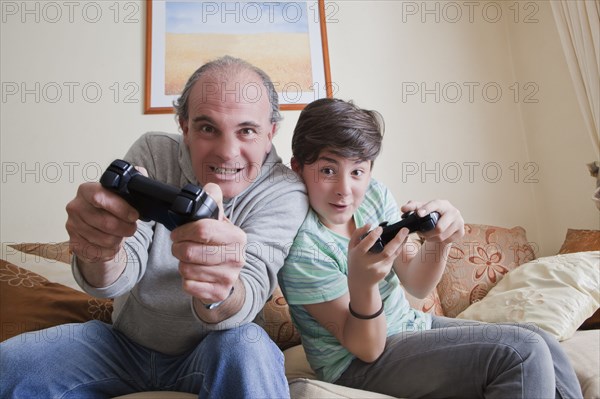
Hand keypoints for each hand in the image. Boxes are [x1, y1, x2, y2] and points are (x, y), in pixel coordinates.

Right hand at [65, 179, 139, 263]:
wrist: (94, 229)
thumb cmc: (109, 210)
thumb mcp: (119, 194)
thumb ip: (130, 183)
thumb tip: (140, 172)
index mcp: (86, 190)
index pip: (100, 197)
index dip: (121, 208)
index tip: (135, 215)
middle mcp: (75, 207)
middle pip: (106, 222)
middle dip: (126, 227)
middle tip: (132, 227)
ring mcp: (72, 226)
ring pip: (105, 239)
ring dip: (119, 239)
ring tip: (120, 234)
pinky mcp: (74, 243)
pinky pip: (99, 252)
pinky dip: (110, 250)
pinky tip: (111, 243)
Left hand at [170, 183, 246, 303]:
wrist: (227, 275)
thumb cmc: (217, 243)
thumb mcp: (217, 220)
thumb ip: (212, 199)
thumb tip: (209, 188)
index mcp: (237, 236)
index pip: (203, 230)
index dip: (183, 231)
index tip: (177, 233)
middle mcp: (237, 257)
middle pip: (191, 252)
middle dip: (178, 248)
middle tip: (180, 247)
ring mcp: (229, 277)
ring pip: (187, 270)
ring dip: (181, 264)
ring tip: (189, 260)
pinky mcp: (219, 293)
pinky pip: (189, 286)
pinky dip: (186, 280)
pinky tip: (194, 274)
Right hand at [347, 224, 408, 289]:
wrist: (360, 282)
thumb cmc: (355, 260)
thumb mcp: (351, 247)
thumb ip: (358, 233)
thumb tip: (369, 224)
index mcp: (358, 255)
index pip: (366, 244)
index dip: (373, 236)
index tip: (380, 228)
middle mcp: (369, 263)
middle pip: (386, 252)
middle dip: (397, 240)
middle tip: (405, 230)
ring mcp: (378, 268)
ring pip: (393, 255)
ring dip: (401, 244)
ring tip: (406, 234)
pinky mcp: (385, 271)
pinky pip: (392, 258)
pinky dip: (396, 250)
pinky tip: (400, 243)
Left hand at [401, 199, 464, 243]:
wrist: (447, 223)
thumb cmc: (433, 214)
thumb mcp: (423, 209)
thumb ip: (412, 207)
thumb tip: (403, 209)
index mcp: (443, 204)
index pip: (434, 205)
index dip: (426, 209)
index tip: (419, 214)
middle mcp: (453, 211)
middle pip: (439, 227)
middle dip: (427, 233)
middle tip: (420, 233)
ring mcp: (459, 222)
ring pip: (442, 236)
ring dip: (431, 238)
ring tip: (427, 236)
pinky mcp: (461, 232)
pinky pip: (447, 241)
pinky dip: (439, 241)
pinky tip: (436, 237)